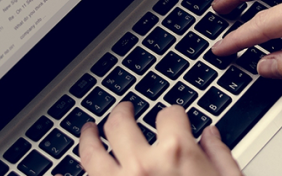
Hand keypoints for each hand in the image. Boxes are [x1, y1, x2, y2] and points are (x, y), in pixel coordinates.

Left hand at [76, 102, 241, 175]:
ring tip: (89, 131)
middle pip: (121, 123)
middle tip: (123, 112)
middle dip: (122, 113)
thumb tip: (211, 136)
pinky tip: (61, 174)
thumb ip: (221, 157)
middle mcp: (141, 165)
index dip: (173, 116)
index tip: (172, 120)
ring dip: (89, 137)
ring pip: (90, 152)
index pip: (169, 115)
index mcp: (177, 154)